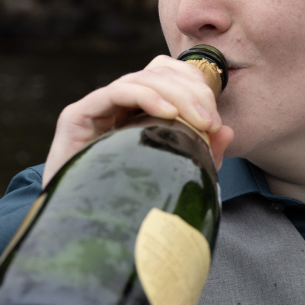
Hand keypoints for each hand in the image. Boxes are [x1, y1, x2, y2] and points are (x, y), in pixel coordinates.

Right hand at [41, 55, 232, 185]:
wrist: (78, 230)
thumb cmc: (126, 202)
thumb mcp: (175, 175)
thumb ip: (202, 153)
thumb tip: (227, 131)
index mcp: (137, 111)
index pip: (167, 75)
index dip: (195, 85)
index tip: (215, 118)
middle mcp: (115, 105)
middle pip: (157, 73)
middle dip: (191, 91)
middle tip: (210, 121)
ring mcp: (95, 108)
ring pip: (140, 79)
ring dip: (176, 95)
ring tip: (198, 120)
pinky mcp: (76, 116)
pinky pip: (115, 92)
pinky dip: (146, 96)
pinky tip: (168, 113)